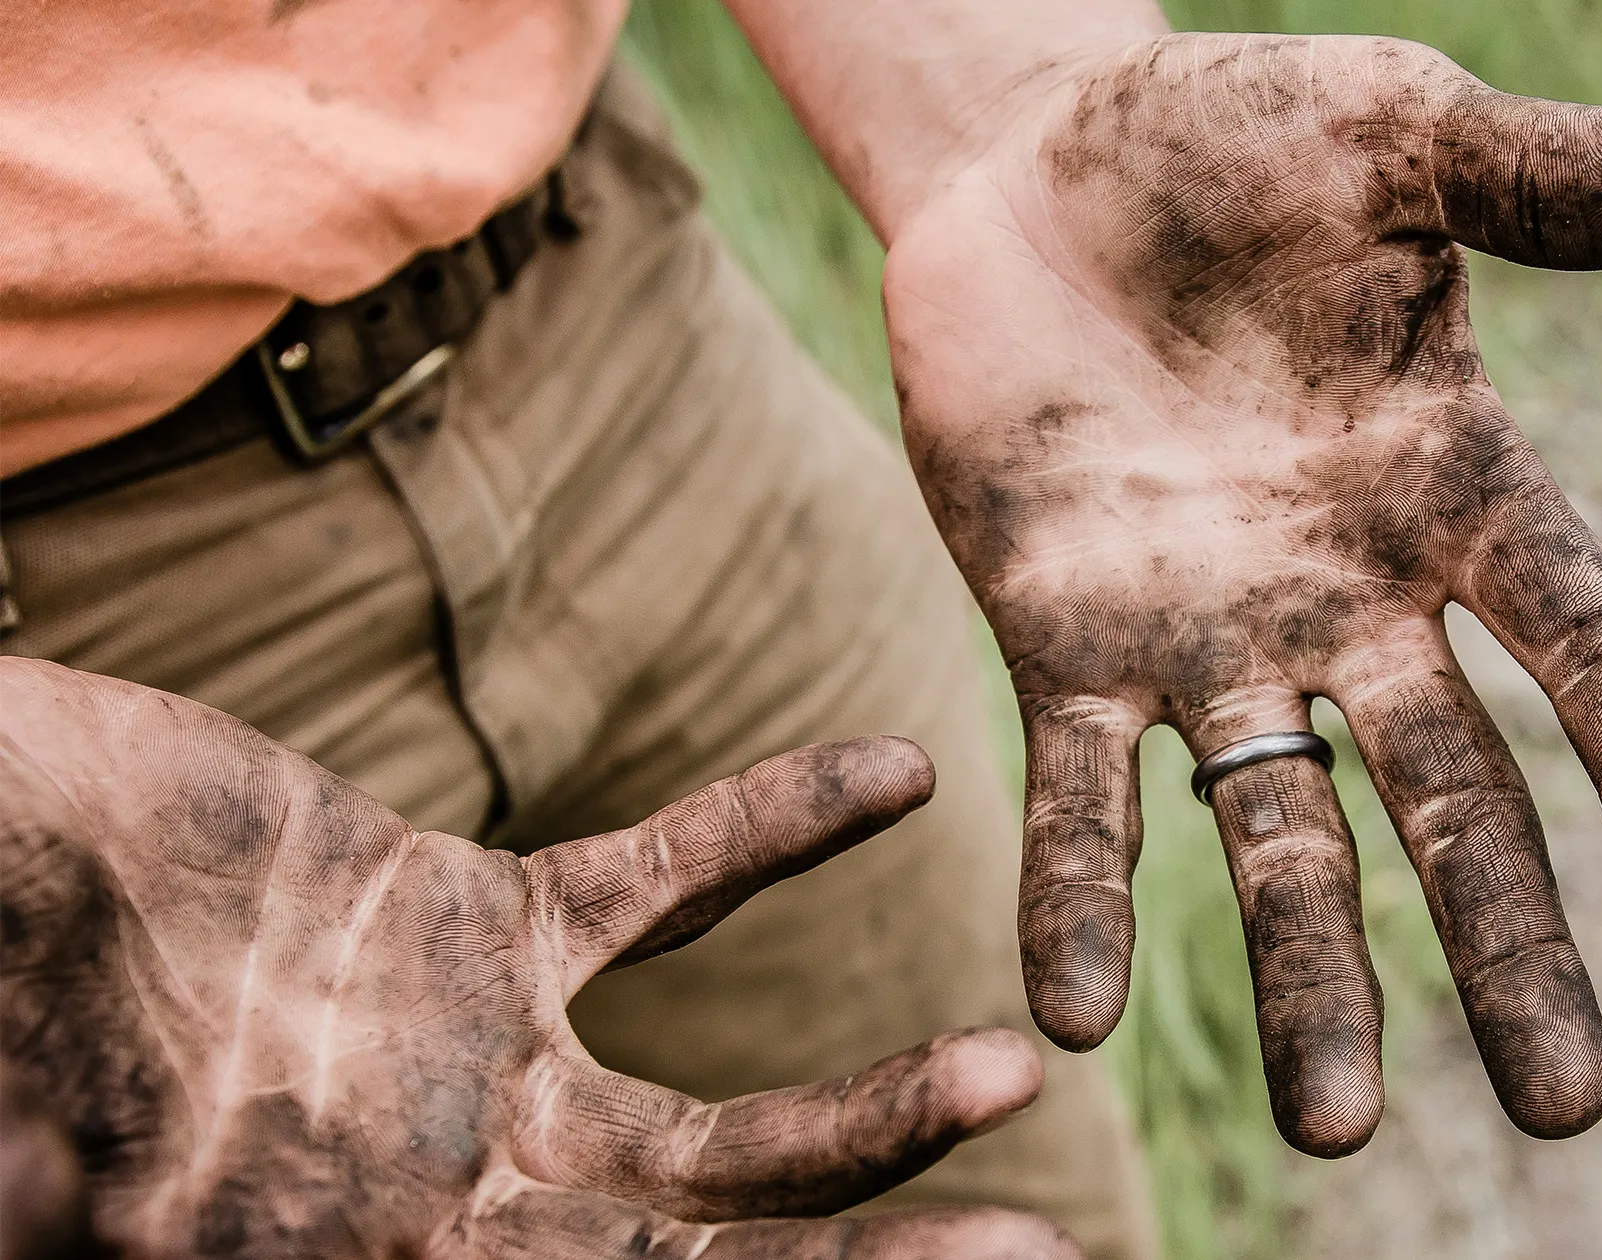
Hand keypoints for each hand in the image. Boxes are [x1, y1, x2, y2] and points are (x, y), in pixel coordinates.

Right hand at [0, 660, 1075, 1258]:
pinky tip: (897, 775)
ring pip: (717, 1124)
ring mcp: (479, 1073)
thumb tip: (296, 1250)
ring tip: (1011, 1071)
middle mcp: (458, 1210)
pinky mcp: (470, 924)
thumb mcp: (70, 1194)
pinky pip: (660, 881)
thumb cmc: (0, 1022)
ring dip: (872, 1104)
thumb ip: (195, 1221)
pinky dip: (776, 829)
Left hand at [885, 33, 1601, 1155]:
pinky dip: (1077, 899)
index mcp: (1456, 486)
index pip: (1587, 638)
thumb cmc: (1231, 141)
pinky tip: (1070, 1016)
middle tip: (1570, 1115)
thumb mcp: (1396, 136)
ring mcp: (1208, 637)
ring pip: (1276, 836)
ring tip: (1330, 1133)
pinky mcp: (1061, 645)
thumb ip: (1550, 179)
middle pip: (1455, 797)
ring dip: (1307, 979)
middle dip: (1508, 948)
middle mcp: (1351, 597)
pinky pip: (1076, 795)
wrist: (1026, 165)